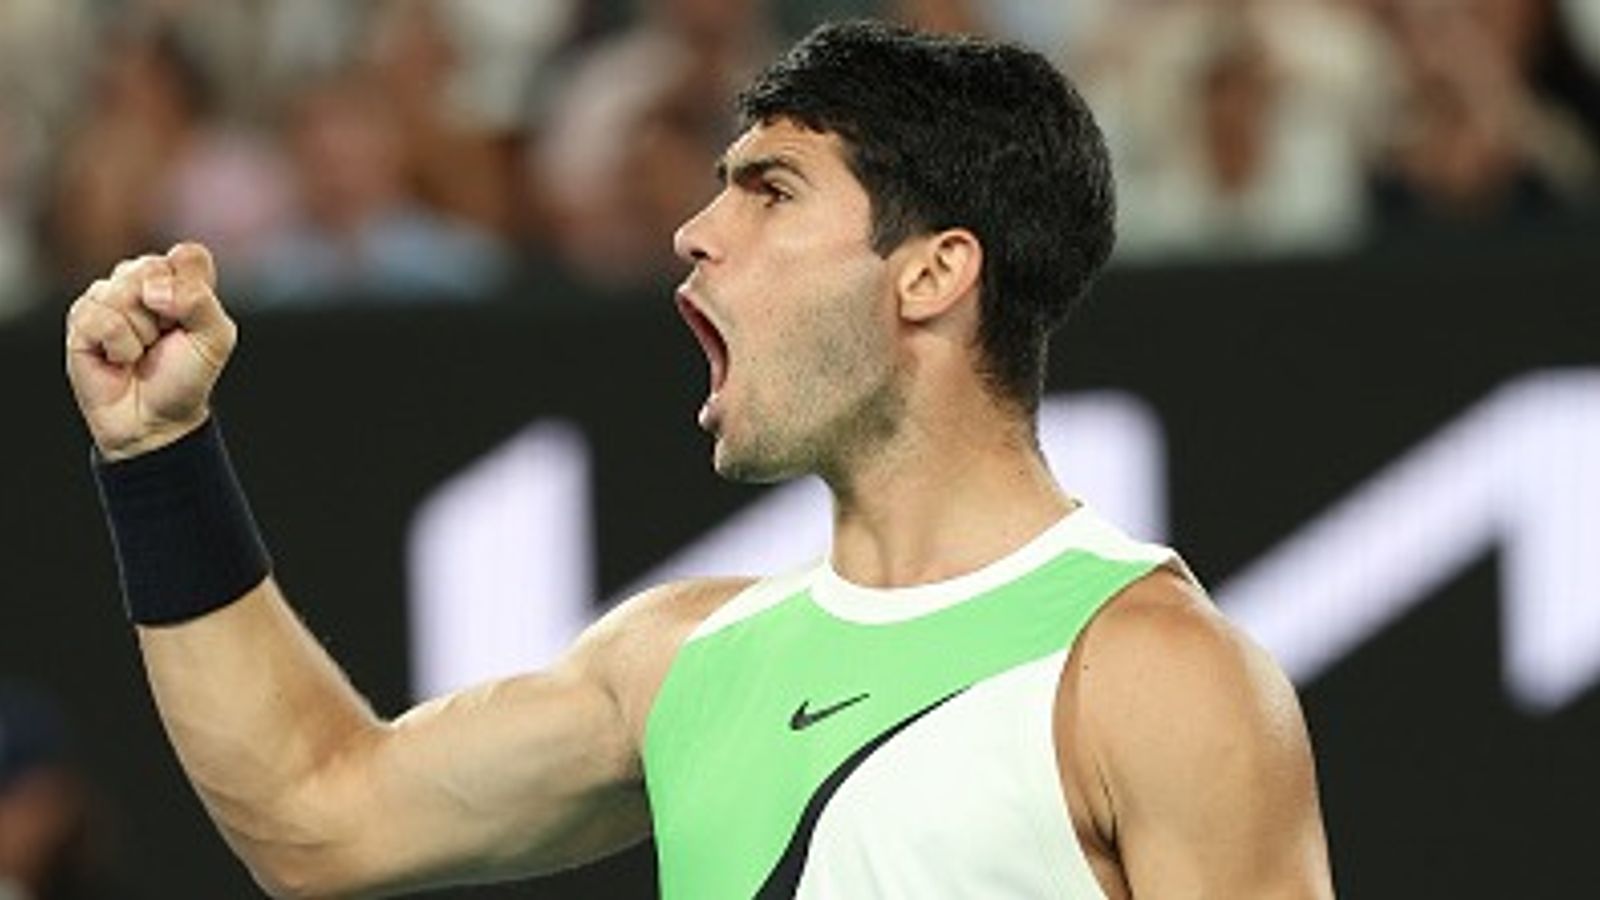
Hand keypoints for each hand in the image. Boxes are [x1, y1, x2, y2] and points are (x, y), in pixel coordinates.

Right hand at [65, 243, 235, 459]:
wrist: (154, 418)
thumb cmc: (185, 376)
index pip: (187, 256)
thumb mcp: (216, 339)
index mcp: (177, 278)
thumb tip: (152, 289)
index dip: (192, 289)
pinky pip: (102, 319)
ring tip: (141, 352)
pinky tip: (118, 359)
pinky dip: (119, 347)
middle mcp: (140, 280)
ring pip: (123, 293)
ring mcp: (107, 296)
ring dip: (141, 334)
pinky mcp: (81, 318)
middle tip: (163, 339)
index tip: (190, 321)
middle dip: (165, 313)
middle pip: (151, 268)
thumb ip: (200, 301)